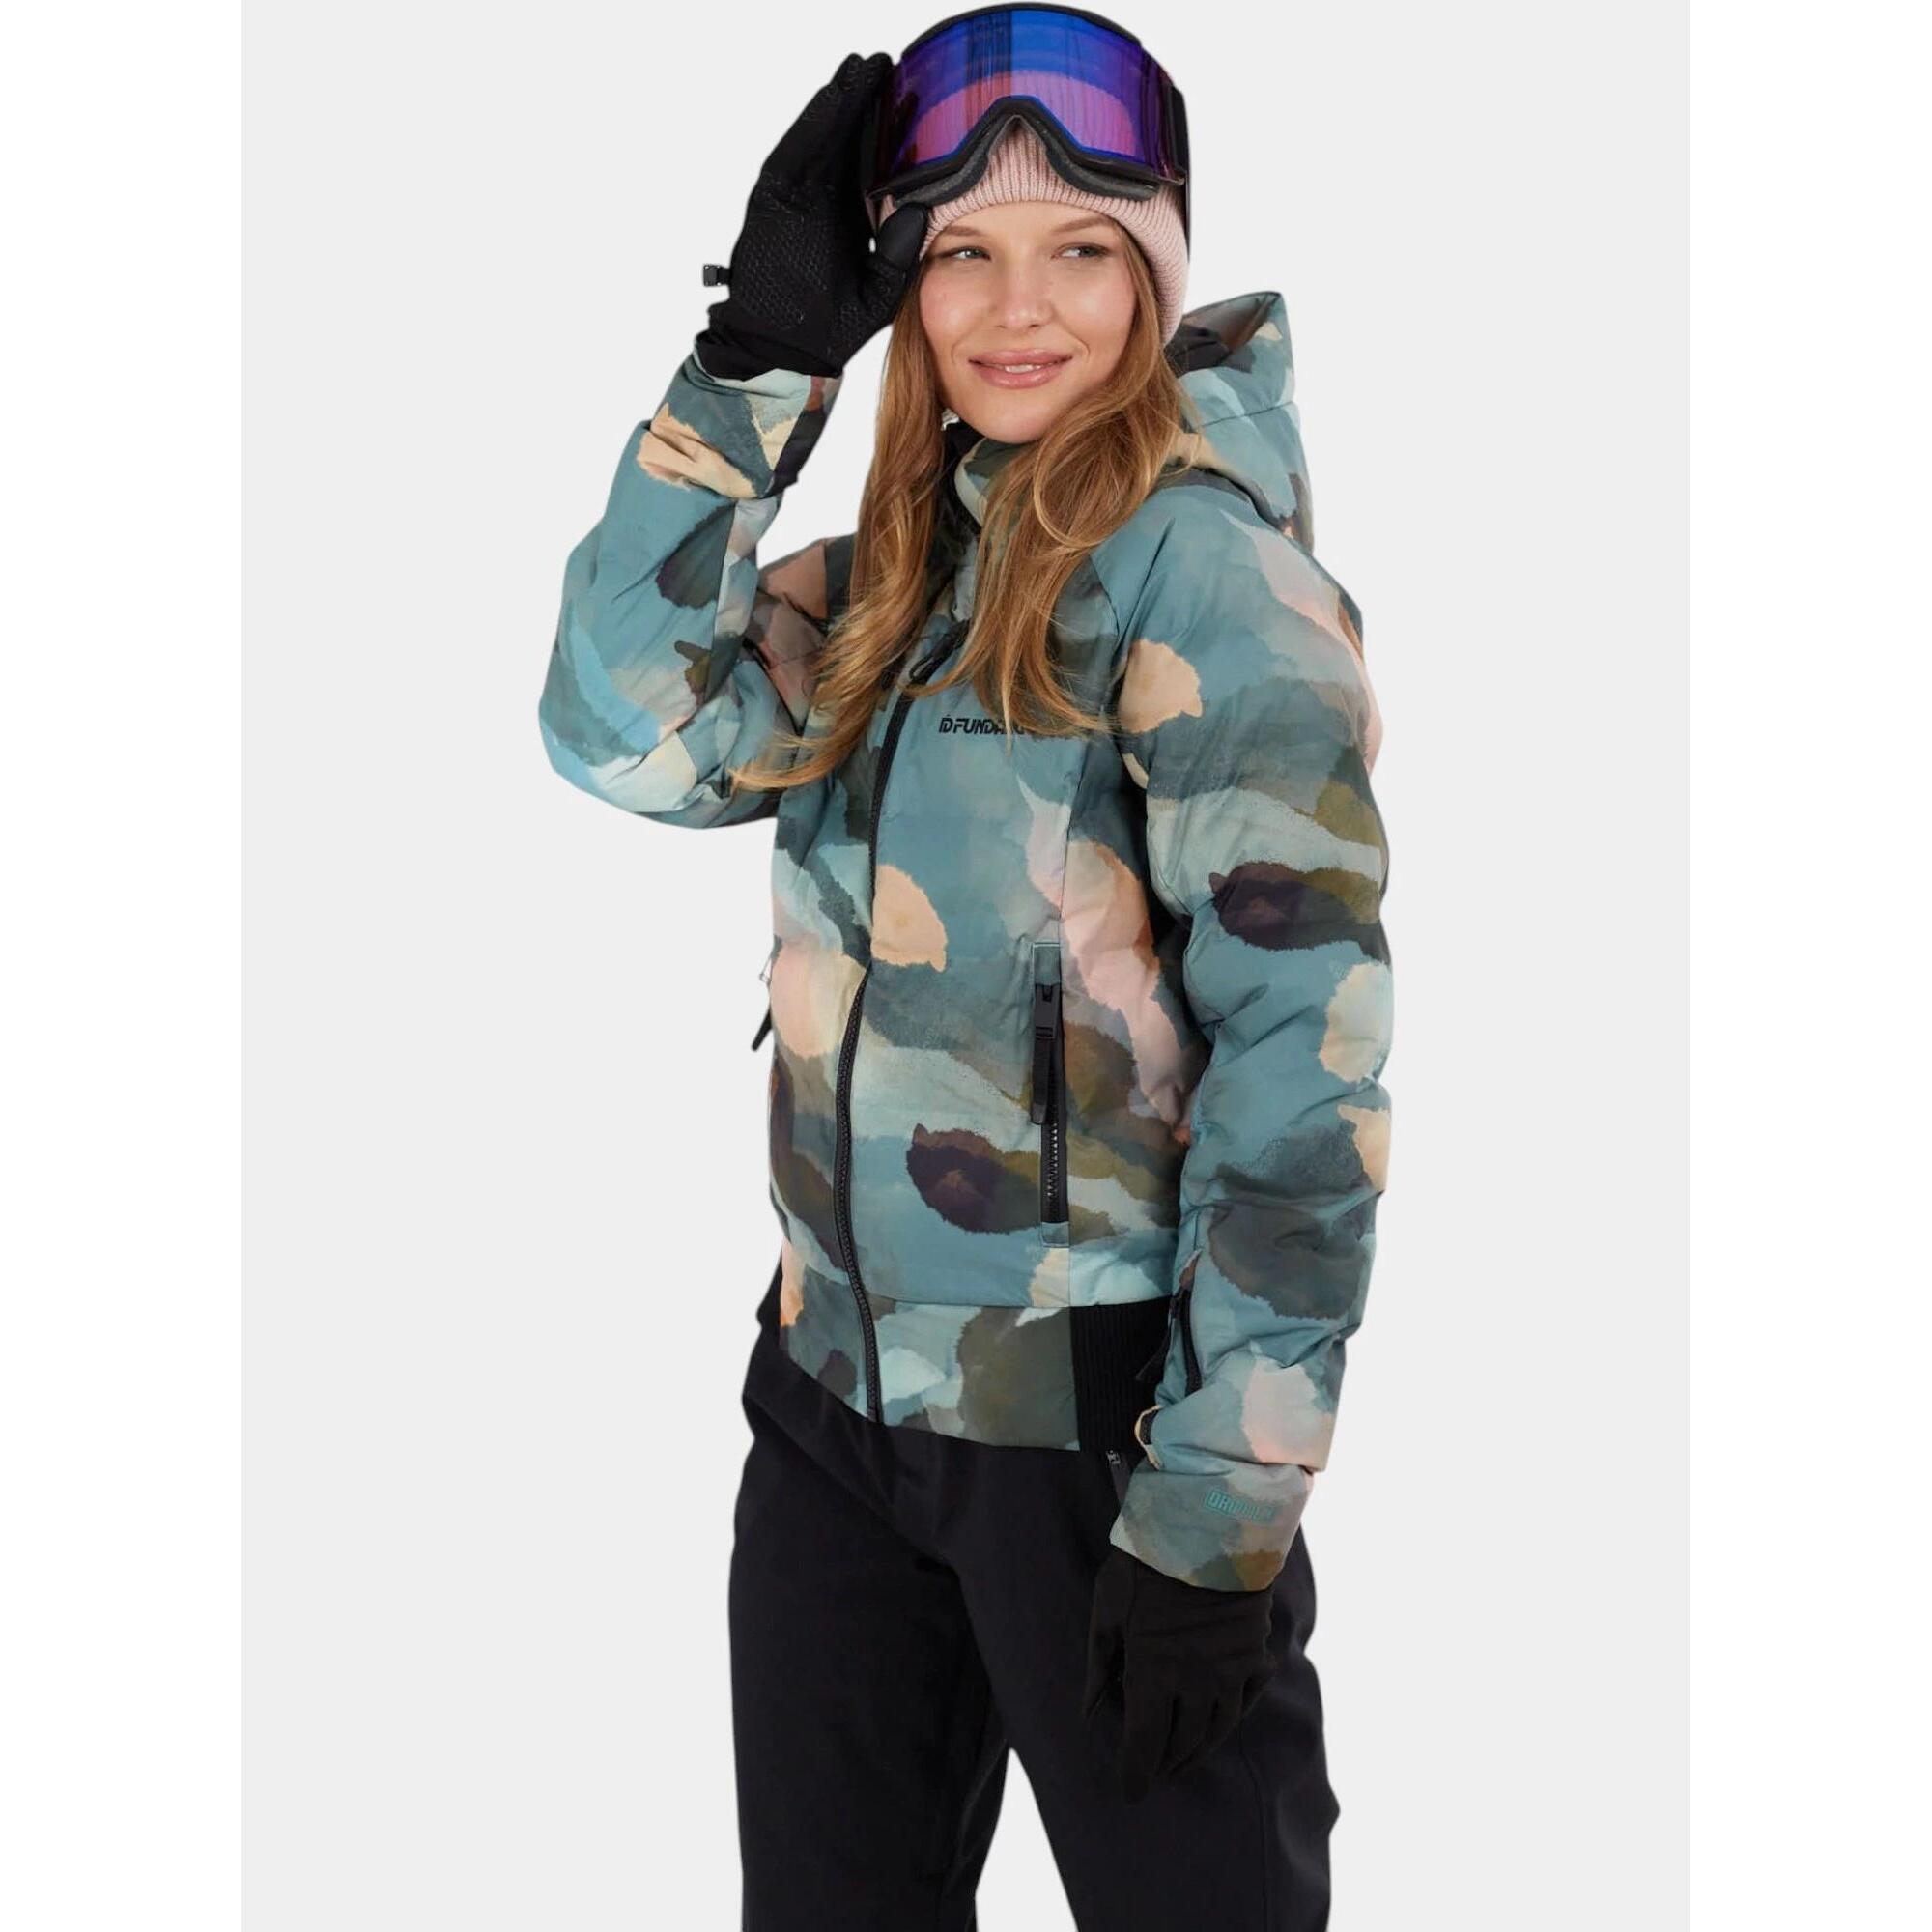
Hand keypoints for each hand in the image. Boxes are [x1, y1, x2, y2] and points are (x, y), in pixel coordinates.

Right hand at [695, 52, 929, 379]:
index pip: (870, 167)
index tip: (912, 103)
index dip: (888, 135)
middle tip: (885, 66)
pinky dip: (810, 130)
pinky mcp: (772, 203)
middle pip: (845, 143)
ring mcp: (796, 200)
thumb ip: (899, 254)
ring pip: (820, 141)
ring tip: (861, 70)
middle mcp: (823, 204)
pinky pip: (792, 157)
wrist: (785, 352)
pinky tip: (830, 103)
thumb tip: (920, 210)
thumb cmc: (830, 329)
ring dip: (839, 105)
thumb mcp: (880, 290)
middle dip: (863, 105)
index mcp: (850, 220)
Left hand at [1082, 1546, 1275, 1802]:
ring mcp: (1231, 1671)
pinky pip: (1246, 1702)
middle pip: (1181, 1743)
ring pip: (1216, 1729)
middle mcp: (1196, 1683)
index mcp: (1153, 1674)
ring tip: (1183, 1761)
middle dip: (1164, 1765)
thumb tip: (1088, 1710)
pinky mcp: (1254, 1653)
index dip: (1136, 1772)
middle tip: (1152, 1775)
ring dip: (1197, 1751)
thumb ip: (1098, 1663)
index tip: (1130, 1790)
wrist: (1210, 1525)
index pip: (1145, 1744)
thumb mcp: (1107, 1608)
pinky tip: (1220, 1726)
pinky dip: (1231, 1721)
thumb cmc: (1147, 1562)